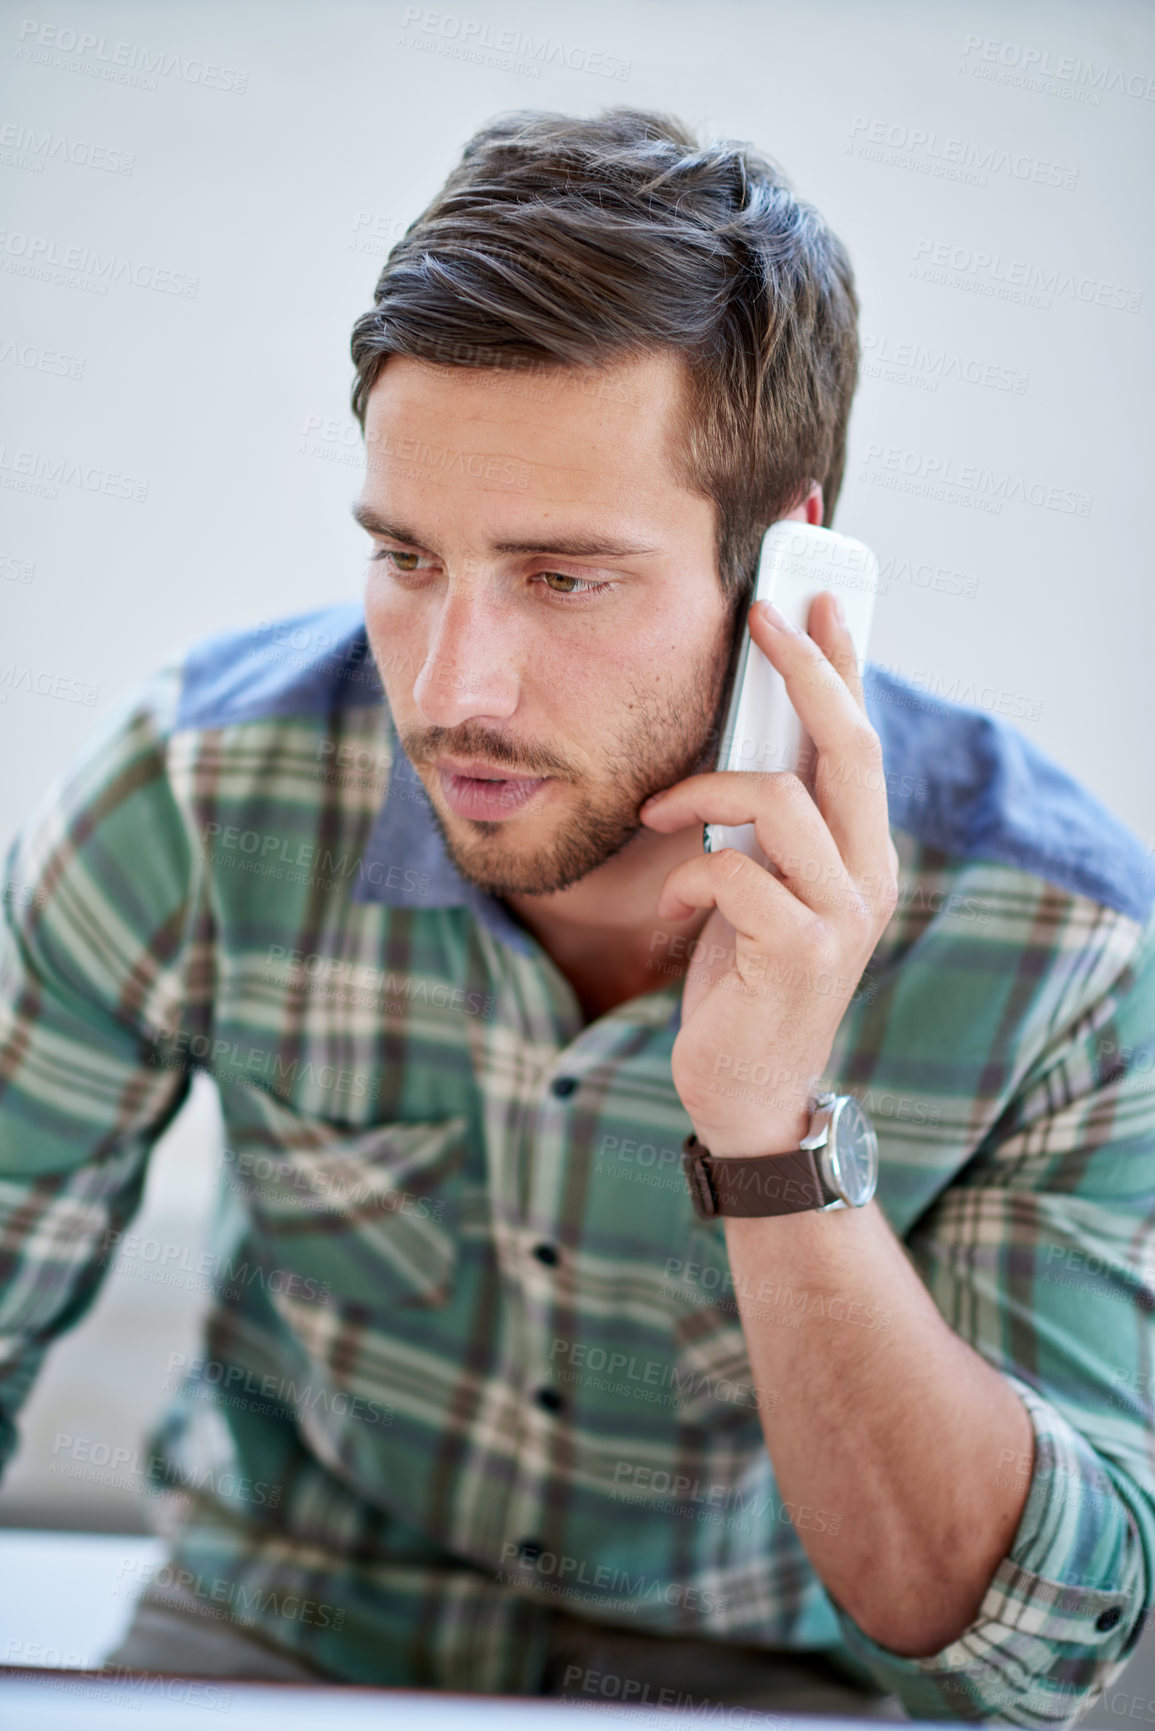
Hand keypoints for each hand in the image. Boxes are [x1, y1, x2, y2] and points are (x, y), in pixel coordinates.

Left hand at [638, 592, 898, 1155]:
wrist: (748, 1090)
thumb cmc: (743, 981)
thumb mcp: (759, 888)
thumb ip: (765, 827)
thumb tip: (735, 744)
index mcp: (862, 854)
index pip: (861, 740)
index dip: (842, 665)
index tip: (814, 598)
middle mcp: (869, 876)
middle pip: (848, 745)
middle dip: (804, 670)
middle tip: (762, 616)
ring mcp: (843, 916)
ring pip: (783, 799)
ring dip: (705, 791)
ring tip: (659, 813)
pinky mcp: (801, 951)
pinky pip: (736, 870)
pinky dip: (692, 874)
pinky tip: (674, 906)